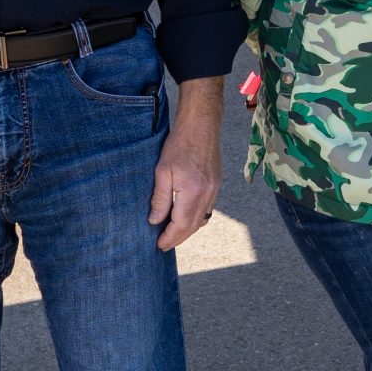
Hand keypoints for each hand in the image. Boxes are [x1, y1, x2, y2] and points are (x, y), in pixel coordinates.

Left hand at [150, 76, 224, 251]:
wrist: (201, 125)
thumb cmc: (179, 144)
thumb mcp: (163, 171)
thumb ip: (160, 198)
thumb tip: (155, 221)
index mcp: (193, 192)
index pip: (181, 225)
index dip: (169, 237)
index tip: (158, 245)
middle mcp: (207, 194)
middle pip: (193, 227)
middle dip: (178, 238)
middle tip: (163, 245)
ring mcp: (214, 190)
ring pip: (201, 220)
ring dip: (187, 231)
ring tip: (172, 235)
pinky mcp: (216, 185)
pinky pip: (207, 209)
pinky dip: (196, 219)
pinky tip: (185, 218)